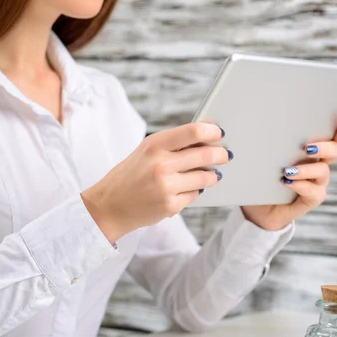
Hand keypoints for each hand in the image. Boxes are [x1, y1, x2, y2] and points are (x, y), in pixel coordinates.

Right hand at [81, 122, 229, 242]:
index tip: (220, 133)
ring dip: (212, 176)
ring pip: (205, 178)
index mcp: (154, 145)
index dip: (212, 131)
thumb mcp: (147, 150)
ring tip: (212, 174)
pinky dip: (195, 191)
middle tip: (226, 155)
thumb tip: (207, 130)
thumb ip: (174, 142)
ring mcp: (166, 187)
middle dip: (221, 154)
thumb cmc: (131, 174)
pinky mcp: (170, 206)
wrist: (109, 206)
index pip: (193, 131)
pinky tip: (187, 189)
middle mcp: (161, 165)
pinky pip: (195, 195)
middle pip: (205, 155)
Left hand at [240, 122, 336, 230]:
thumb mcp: (264, 157)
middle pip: (335, 151)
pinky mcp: (311, 199)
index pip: (331, 137)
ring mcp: (317, 182)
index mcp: (311, 150)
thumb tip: (262, 125)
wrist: (258, 208)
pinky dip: (300, 185)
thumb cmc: (262, 176)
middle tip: (307, 148)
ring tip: (288, 171)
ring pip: (323, 171)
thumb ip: (271, 143)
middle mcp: (318, 164)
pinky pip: (314, 191)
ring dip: (306, 169)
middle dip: (325, 147)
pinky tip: (287, 182)